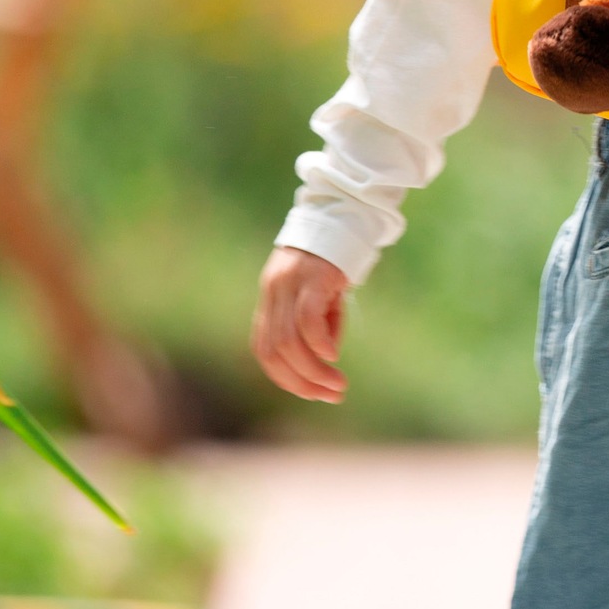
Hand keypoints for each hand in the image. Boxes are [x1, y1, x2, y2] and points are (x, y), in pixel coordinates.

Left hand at [252, 247, 349, 402]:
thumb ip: (318, 325)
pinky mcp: (312, 276)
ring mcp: (290, 283)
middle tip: (331, 396)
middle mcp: (274, 293)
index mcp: (271, 299)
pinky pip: (307, 318)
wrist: (343, 212)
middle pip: (275, 351)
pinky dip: (318, 343)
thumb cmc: (334, 258)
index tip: (313, 393)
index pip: (265, 351)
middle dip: (301, 382)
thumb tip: (324, 356)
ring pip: (289, 340)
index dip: (286, 378)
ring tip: (338, 385)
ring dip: (313, 371)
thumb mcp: (320, 296)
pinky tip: (334, 357)